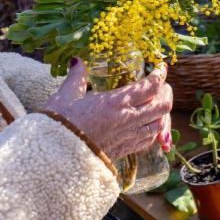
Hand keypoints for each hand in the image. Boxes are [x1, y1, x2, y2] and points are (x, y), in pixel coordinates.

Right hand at [44, 60, 173, 159]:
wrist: (54, 158)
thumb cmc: (57, 124)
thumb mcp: (65, 96)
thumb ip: (76, 77)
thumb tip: (78, 61)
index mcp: (116, 102)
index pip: (150, 86)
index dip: (159, 75)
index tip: (160, 68)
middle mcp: (128, 119)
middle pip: (162, 105)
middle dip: (165, 93)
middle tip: (161, 87)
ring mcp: (129, 136)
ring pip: (160, 124)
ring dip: (161, 113)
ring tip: (156, 106)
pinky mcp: (125, 151)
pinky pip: (149, 140)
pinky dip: (153, 131)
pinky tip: (147, 127)